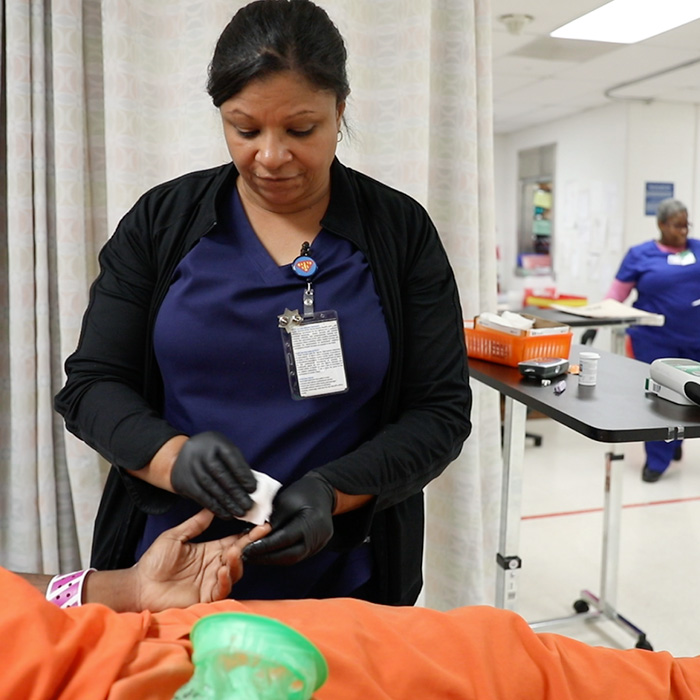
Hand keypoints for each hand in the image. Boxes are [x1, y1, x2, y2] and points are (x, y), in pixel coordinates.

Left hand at [133, 509, 269, 610]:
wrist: (139, 586)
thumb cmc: (154, 562)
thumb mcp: (175, 536)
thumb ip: (195, 524)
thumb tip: (211, 508)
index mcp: (209, 551)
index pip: (233, 541)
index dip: (247, 534)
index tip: (260, 524)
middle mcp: (214, 566)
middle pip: (238, 555)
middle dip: (250, 544)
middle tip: (259, 533)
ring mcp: (211, 582)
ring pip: (234, 572)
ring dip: (237, 562)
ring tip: (233, 552)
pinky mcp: (205, 597)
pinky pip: (221, 589)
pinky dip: (225, 580)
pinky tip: (222, 570)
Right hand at [170, 431, 257, 518]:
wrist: (180, 456)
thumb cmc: (211, 454)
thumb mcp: (223, 450)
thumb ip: (236, 465)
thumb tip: (250, 487)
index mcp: (215, 442)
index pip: (231, 458)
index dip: (243, 474)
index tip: (253, 488)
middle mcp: (200, 453)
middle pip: (220, 474)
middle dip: (236, 492)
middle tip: (248, 505)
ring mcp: (190, 467)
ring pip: (211, 487)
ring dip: (227, 502)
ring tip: (240, 512)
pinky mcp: (184, 482)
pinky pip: (201, 496)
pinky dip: (215, 507)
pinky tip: (226, 513)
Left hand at [243, 472, 335, 565]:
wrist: (323, 492)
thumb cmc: (303, 493)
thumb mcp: (285, 501)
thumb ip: (273, 520)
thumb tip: (255, 536)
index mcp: (311, 522)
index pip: (285, 539)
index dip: (265, 545)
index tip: (247, 548)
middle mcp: (317, 537)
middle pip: (289, 555)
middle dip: (266, 557)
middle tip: (246, 556)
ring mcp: (318, 544)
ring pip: (292, 558)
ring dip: (272, 559)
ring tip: (253, 556)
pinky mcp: (315, 548)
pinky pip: (296, 555)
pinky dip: (280, 555)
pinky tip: (266, 553)